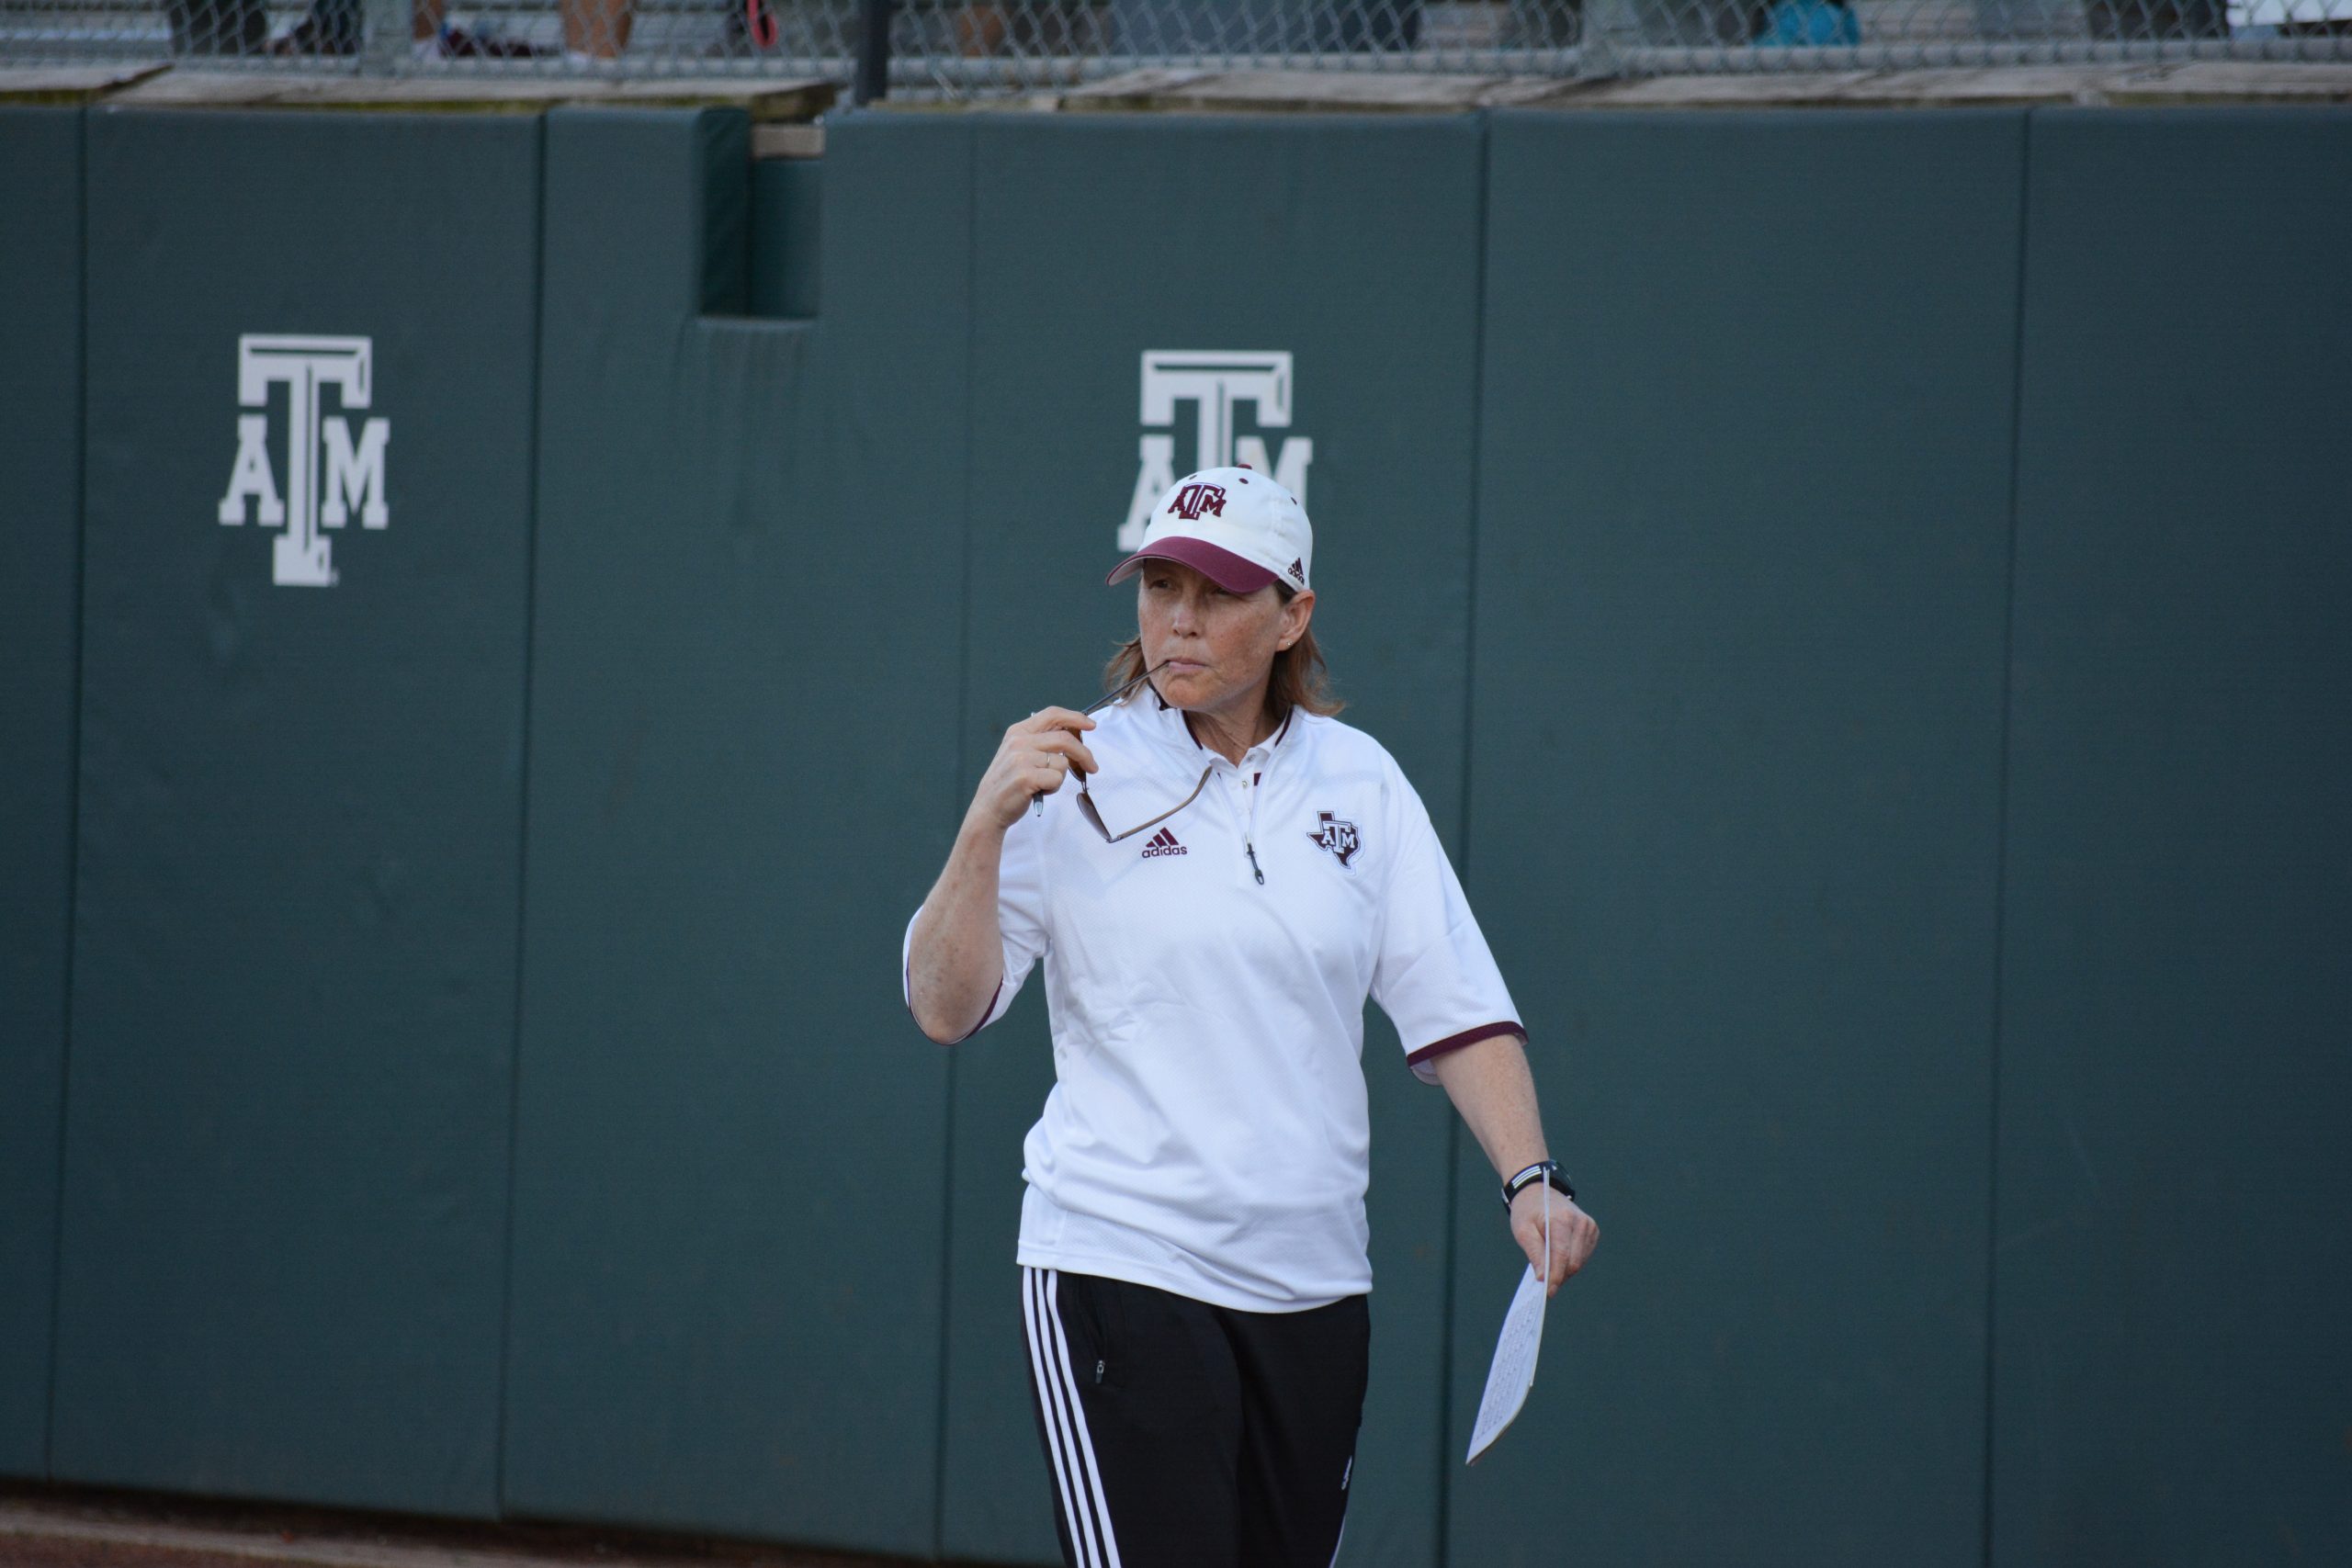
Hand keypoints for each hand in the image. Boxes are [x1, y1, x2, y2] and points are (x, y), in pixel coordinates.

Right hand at [968, 708, 1099, 832]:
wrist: (988, 807)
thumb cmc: (1009, 782)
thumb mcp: (1018, 753)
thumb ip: (1041, 741)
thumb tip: (1074, 735)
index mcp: (1018, 731)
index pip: (1052, 715)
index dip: (1075, 718)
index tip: (1091, 725)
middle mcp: (1019, 741)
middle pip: (1064, 738)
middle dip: (1084, 753)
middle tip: (1092, 766)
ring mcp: (1022, 759)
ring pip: (1062, 763)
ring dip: (1060, 777)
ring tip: (1044, 783)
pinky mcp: (1026, 777)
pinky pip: (1057, 778)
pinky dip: (1054, 787)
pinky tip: (1040, 790)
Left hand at [1509, 1188, 1596, 1297]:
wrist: (1538, 1191)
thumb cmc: (1528, 1211)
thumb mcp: (1523, 1231)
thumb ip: (1534, 1254)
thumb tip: (1543, 1278)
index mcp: (1562, 1219)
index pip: (1562, 1256)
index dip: (1555, 1276)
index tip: (1547, 1292)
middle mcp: (1580, 1222)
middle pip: (1573, 1262)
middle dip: (1559, 1275)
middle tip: (1544, 1282)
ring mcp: (1589, 1226)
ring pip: (1580, 1262)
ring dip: (1564, 1270)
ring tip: (1548, 1265)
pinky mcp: (1592, 1230)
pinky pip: (1583, 1256)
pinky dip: (1571, 1262)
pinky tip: (1558, 1258)